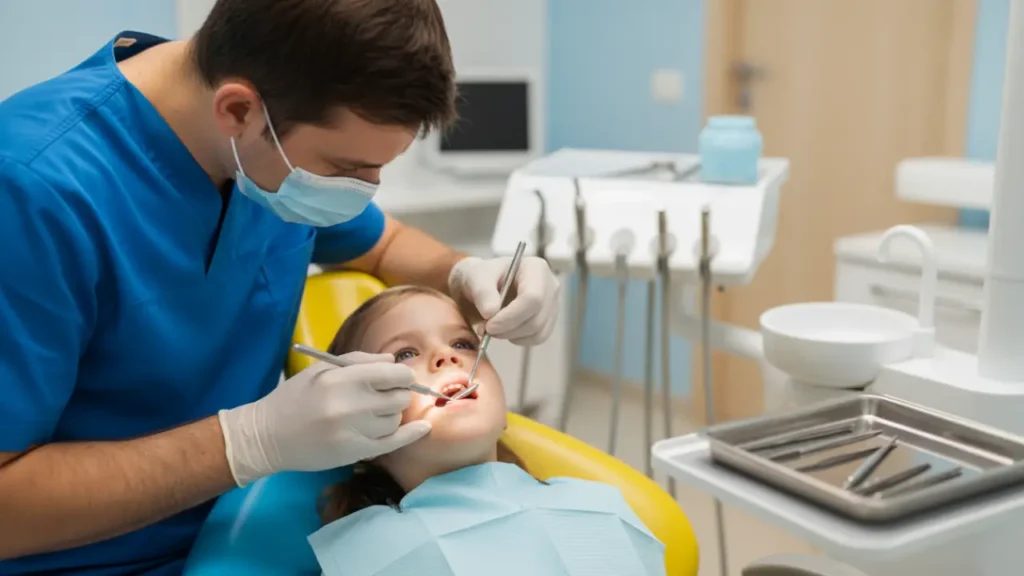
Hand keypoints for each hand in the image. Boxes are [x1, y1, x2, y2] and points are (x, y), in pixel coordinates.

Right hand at [217, 353, 430, 486]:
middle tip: (383, 396)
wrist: (267, 436)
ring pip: (395, 419)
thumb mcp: (322, 370)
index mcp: (342, 380)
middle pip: (400, 397)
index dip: (402, 375)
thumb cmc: (295, 398)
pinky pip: (394, 443)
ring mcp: (354, 432)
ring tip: (370, 413)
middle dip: (397, 394)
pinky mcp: (355, 453)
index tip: (398, 378)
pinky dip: (411, 435)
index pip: (393, 374)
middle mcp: (350, 406)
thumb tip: (393, 361)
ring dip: (390, 415)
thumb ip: (360, 362)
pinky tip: (424, 428)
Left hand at [448, 255, 560, 345]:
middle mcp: (550, 286)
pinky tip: (506, 329)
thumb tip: (491, 312)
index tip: (489, 326)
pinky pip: (538, 338)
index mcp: (535, 268)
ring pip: (538, 332)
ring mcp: (552, 304)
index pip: (532, 298)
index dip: (511, 317)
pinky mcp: (548, 320)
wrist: (484, 285)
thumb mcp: (476, 277)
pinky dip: (519, 339)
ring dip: (512, 336)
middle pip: (536, 318)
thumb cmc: (482, 276)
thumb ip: (482, 292)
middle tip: (486, 329)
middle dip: (509, 329)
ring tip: (494, 327)